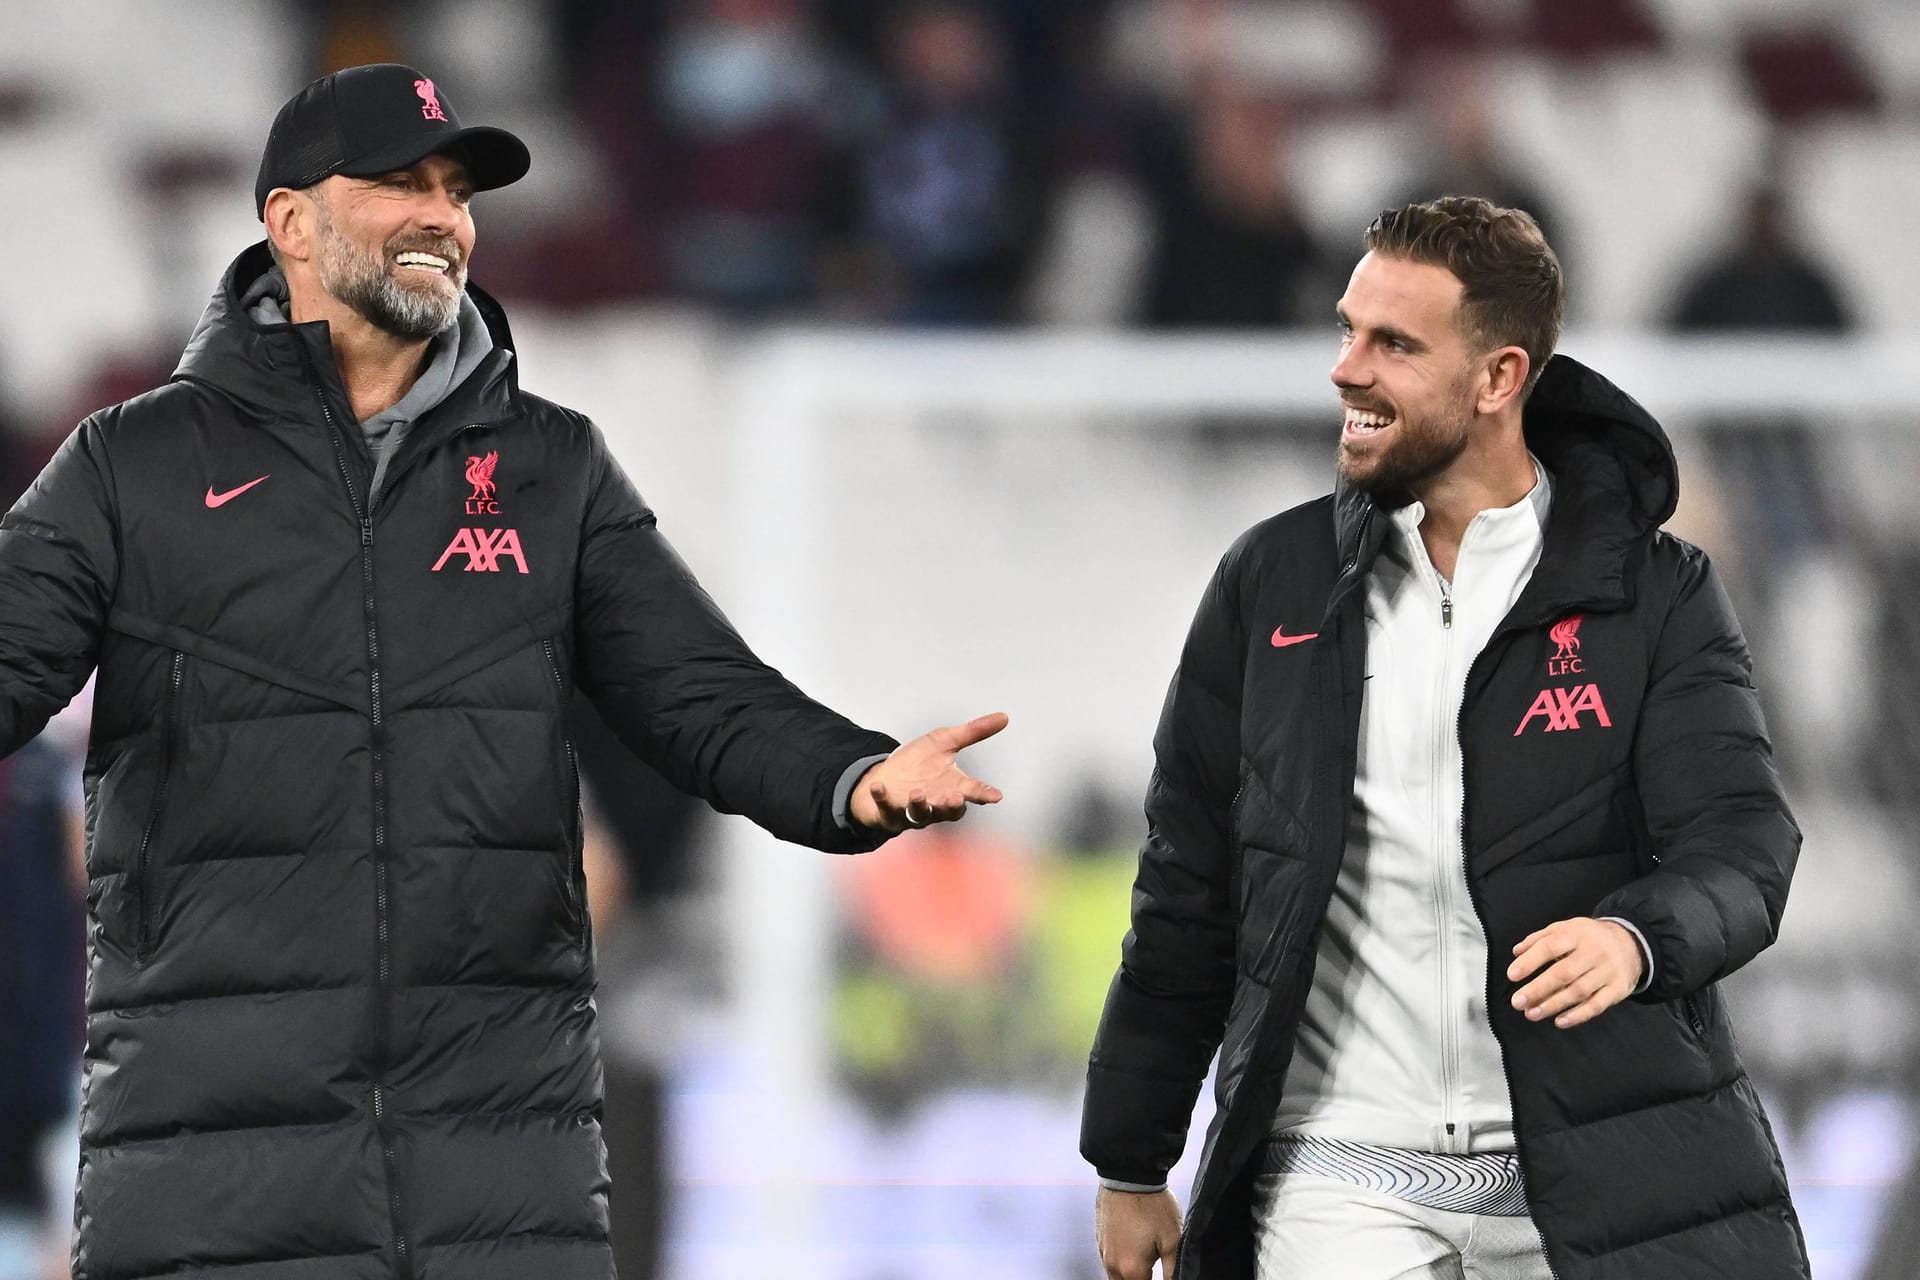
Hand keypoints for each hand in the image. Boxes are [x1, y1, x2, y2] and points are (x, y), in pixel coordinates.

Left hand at [850, 712, 1007, 832]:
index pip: (973, 792)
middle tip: (955, 797)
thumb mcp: (945, 741)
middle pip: (949, 810)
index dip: (984, 794)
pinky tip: (879, 786)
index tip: (995, 796)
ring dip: (920, 805)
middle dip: (951, 805)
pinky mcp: (889, 813)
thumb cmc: (919, 763)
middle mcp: (936, 803)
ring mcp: (912, 811)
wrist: (886, 775)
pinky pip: (886, 809)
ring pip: (920, 814)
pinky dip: (882, 798)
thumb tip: (1004, 717)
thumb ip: (973, 732)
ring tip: (917, 794)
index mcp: (953, 786)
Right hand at [1096, 1185, 1181, 1279]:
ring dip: (1130, 1274)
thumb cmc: (1152, 1205)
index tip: (1162, 1275)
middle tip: (1154, 1267)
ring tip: (1146, 1260)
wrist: (1128, 1175)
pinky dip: (1121, 1261)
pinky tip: (1133, 1248)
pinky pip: (1110, 1260)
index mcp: (1132, 1269)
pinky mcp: (1100, 1238)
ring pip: (1115, 1276)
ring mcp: (1103, 1251)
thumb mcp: (1173, 1239)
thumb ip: (1173, 1270)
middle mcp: (1112, 1264)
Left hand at [1507, 917, 1644, 1029]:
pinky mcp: (1617, 989)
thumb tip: (1517, 952)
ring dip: (1553, 1005)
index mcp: (1576, 934)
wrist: (1631, 944)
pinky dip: (1578, 1016)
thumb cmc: (1589, 938)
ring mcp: (1607, 972)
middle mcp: (1593, 952)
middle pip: (1563, 973)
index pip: (1550, 946)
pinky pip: (1597, 1005)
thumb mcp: (1566, 929)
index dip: (1530, 961)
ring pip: (1578, 991)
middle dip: (1538, 989)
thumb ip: (1539, 939)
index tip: (1512, 975)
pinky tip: (1559, 1021)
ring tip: (1531, 1013)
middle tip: (1518, 1002)